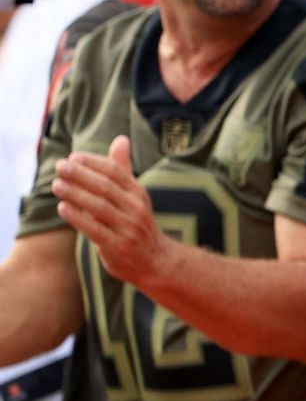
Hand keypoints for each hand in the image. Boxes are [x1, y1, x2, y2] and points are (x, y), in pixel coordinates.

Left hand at [52, 135, 165, 282]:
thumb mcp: (133, 196)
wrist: (154, 260)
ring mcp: (128, 228)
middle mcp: (136, 209)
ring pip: (99, 207)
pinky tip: (63, 207)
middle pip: (106, 188)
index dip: (94, 163)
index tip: (73, 157)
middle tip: (60, 166)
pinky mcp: (118, 246)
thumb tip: (121, 139)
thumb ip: (123, 169)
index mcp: (138, 194)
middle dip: (81, 175)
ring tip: (56, 185)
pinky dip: (78, 217)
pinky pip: (94, 229)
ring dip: (75, 194)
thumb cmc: (135, 223)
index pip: (116, 173)